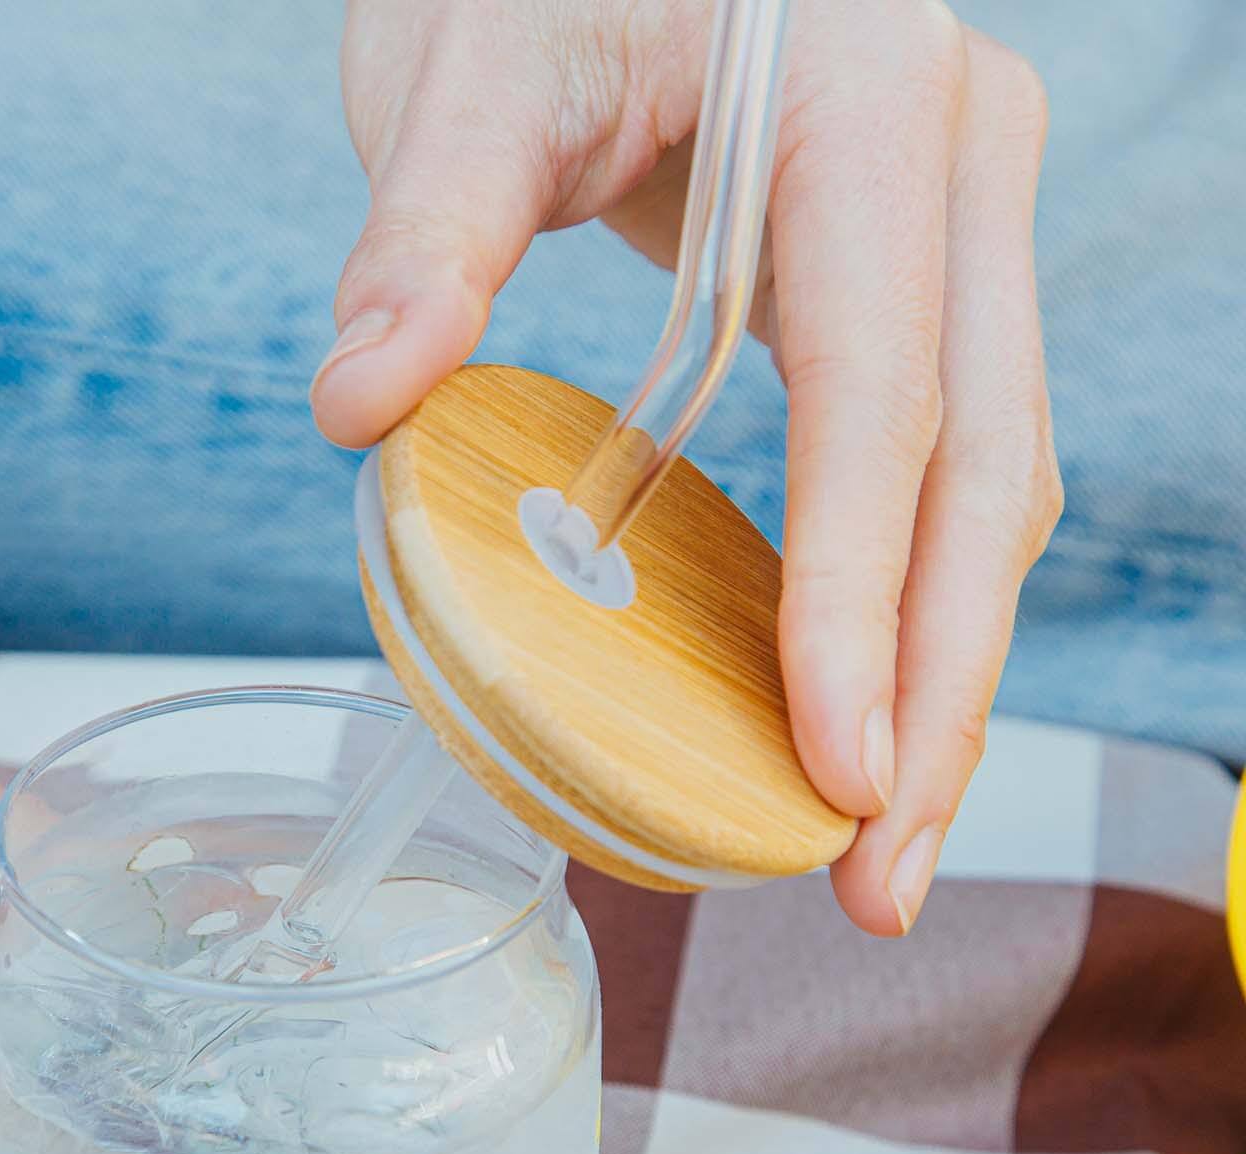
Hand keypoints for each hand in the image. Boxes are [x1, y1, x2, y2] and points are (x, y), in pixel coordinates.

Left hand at [317, 0, 1062, 933]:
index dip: (863, 592)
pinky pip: (938, 457)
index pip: (886, 389)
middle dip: (941, 688)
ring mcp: (953, 219)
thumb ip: (428, 231)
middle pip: (988, 466)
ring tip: (876, 839)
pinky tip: (850, 708)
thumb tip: (361, 404)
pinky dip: (901, 594)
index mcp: (866, 100)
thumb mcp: (466, 71)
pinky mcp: (914, 272)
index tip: (835, 764)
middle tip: (875, 875)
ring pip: (992, 478)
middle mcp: (955, 159)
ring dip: (941, 668)